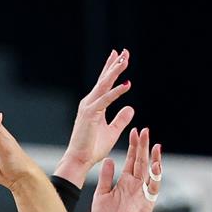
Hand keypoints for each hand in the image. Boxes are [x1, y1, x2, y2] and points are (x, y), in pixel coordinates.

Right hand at [55, 49, 136, 184]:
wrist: (79, 160)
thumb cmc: (93, 148)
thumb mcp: (112, 131)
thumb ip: (121, 119)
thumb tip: (131, 108)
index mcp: (94, 105)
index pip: (104, 83)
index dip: (112, 69)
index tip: (120, 56)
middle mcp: (90, 102)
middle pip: (104, 79)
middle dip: (114, 64)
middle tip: (124, 52)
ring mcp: (89, 107)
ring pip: (104, 85)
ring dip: (115, 72)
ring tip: (125, 60)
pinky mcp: (90, 114)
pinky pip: (106, 100)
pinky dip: (116, 92)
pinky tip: (127, 84)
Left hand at [91, 127, 160, 211]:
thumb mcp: (102, 194)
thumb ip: (106, 177)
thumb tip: (110, 160)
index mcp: (124, 183)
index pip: (131, 160)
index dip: (132, 146)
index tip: (133, 132)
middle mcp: (135, 186)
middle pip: (141, 162)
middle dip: (142, 146)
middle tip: (144, 130)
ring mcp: (142, 195)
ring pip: (150, 172)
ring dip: (153, 158)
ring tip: (154, 144)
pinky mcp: (146, 204)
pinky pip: (153, 188)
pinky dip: (156, 177)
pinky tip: (157, 165)